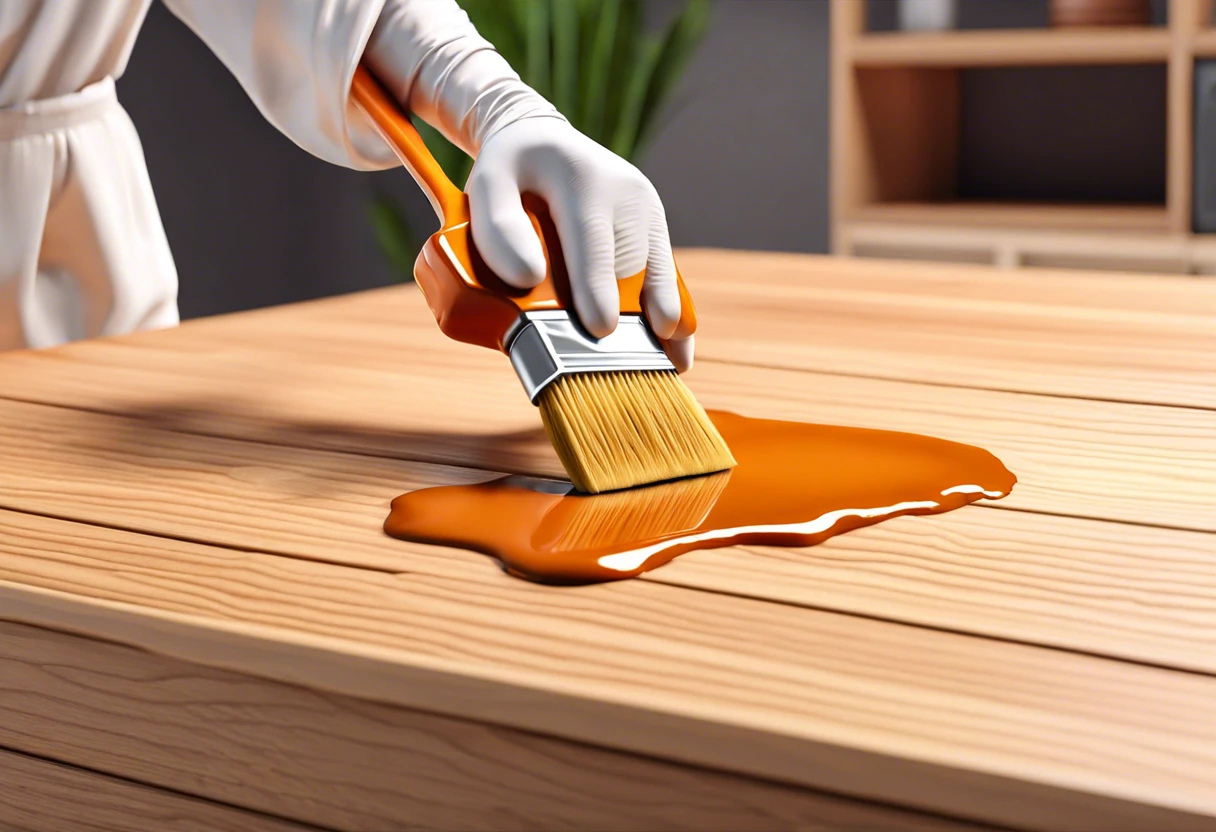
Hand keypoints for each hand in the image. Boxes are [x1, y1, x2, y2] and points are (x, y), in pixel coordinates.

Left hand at [465, 117, 692, 371]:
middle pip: (632, 265)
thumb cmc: (509, 173)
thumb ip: (497, 229)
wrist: (541, 140)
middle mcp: (626, 191)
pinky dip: (670, 312)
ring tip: (665, 368)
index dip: (597, 287)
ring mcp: (647, 209)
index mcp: (582, 178)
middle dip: (630, 318)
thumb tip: (527, 278)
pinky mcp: (655, 225)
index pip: (592, 239)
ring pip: (658, 274)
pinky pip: (665, 274)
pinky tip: (677, 349)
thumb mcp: (486, 187)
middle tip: (625, 368)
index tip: (600, 329)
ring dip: (661, 322)